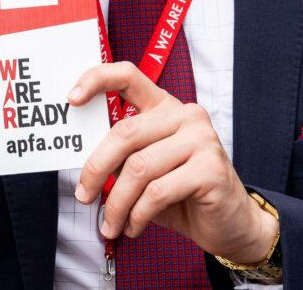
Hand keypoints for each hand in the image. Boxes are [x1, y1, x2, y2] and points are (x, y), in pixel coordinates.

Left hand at [70, 62, 276, 264]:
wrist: (232, 225)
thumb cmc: (182, 195)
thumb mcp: (146, 171)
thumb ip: (122, 157)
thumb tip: (85, 165)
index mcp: (165, 107)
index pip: (128, 76)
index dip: (96, 80)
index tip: (71, 100)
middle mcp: (185, 115)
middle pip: (125, 133)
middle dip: (96, 168)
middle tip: (84, 196)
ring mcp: (201, 139)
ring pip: (138, 167)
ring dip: (117, 203)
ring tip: (111, 224)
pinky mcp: (210, 169)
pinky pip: (158, 192)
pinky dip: (138, 214)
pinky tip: (133, 227)